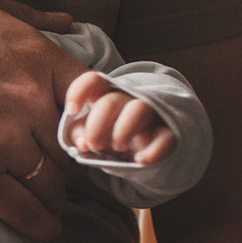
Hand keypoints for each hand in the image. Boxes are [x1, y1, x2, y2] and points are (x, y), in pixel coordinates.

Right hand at [0, 0, 83, 239]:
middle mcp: (28, 100)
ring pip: (52, 183)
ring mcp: (2, 141)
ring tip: (49, 201)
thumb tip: (67, 22)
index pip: (91, 100)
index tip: (82, 135)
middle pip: (71, 146)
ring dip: (53, 195)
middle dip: (68, 160)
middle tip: (61, 171)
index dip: (89, 122)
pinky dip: (39, 224)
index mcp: (35, 56)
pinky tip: (44, 228)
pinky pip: (24, 211)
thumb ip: (26, 15)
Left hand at [62, 72, 176, 163]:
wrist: (144, 154)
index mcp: (106, 97)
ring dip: (124, 129)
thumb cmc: (111, 138)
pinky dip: (153, 151)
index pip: (93, 81)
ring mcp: (151, 115)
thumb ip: (79, 134)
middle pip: (111, 101)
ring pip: (140, 108)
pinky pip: (166, 137)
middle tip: (94, 145)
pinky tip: (141, 160)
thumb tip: (82, 144)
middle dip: (97, 124)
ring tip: (118, 147)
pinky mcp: (169, 133)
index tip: (72, 110)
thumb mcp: (92, 135)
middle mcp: (128, 101)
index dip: (80, 91)